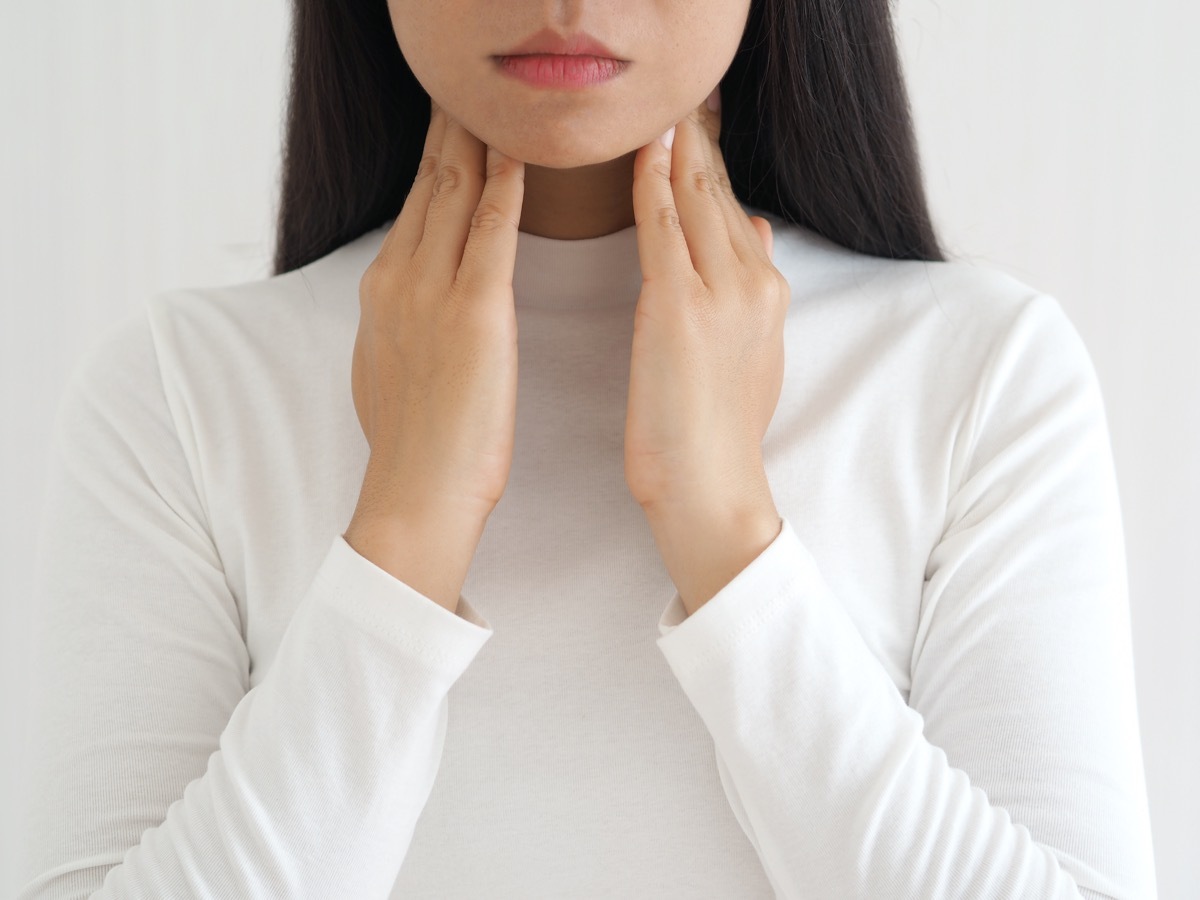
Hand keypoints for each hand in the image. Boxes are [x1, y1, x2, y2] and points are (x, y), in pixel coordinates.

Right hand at [350, 99, 525, 532]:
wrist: (416, 495)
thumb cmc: (416, 445)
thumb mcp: (389, 367)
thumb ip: (399, 322)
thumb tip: (405, 305)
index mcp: (383, 290)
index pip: (414, 204)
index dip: (436, 157)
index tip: (452, 121)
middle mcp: (398, 278)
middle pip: (429, 182)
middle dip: (452, 130)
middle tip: (471, 88)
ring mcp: (430, 292)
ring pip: (454, 192)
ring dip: (477, 139)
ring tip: (496, 99)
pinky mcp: (472, 314)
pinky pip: (490, 232)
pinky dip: (505, 186)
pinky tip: (519, 153)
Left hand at [624, 87, 789, 517]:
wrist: (713, 489)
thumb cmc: (716, 433)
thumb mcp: (753, 354)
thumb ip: (752, 289)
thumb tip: (753, 228)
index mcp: (767, 293)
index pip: (733, 209)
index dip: (709, 165)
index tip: (689, 129)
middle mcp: (754, 282)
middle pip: (718, 193)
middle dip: (694, 143)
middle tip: (672, 102)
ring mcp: (721, 292)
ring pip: (694, 199)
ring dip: (674, 149)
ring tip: (657, 109)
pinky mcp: (681, 307)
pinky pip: (663, 226)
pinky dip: (651, 183)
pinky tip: (641, 151)